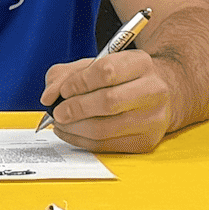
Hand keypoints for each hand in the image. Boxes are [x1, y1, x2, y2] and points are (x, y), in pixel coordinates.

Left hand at [39, 48, 177, 153]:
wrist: (159, 95)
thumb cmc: (123, 78)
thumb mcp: (97, 64)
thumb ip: (67, 74)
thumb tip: (49, 96)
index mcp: (141, 63)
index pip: (106, 72)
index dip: (78, 83)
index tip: (63, 91)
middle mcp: (153, 90)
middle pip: (107, 102)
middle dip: (75, 108)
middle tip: (57, 111)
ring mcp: (153, 119)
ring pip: (104, 129)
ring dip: (74, 128)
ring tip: (61, 122)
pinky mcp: (146, 142)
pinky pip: (106, 146)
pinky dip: (82, 141)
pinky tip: (73, 132)